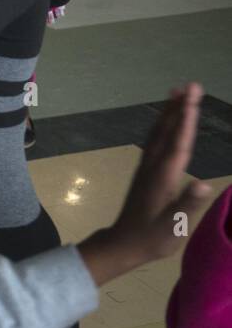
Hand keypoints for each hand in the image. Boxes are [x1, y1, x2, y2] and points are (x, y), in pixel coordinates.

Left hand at [78, 83, 215, 284]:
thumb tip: (203, 183)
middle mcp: (153, 166)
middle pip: (168, 131)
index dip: (186, 122)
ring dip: (170, 112)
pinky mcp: (145, 171)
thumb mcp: (173, 227)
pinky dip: (163, 125)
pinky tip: (167, 119)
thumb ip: (188, 205)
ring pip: (159, 133)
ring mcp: (147, 167)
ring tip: (179, 91)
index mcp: (162, 177)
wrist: (123, 243)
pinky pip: (155, 140)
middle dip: (181, 108)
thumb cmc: (152, 238)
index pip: (178, 144)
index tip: (193, 100)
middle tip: (192, 84)